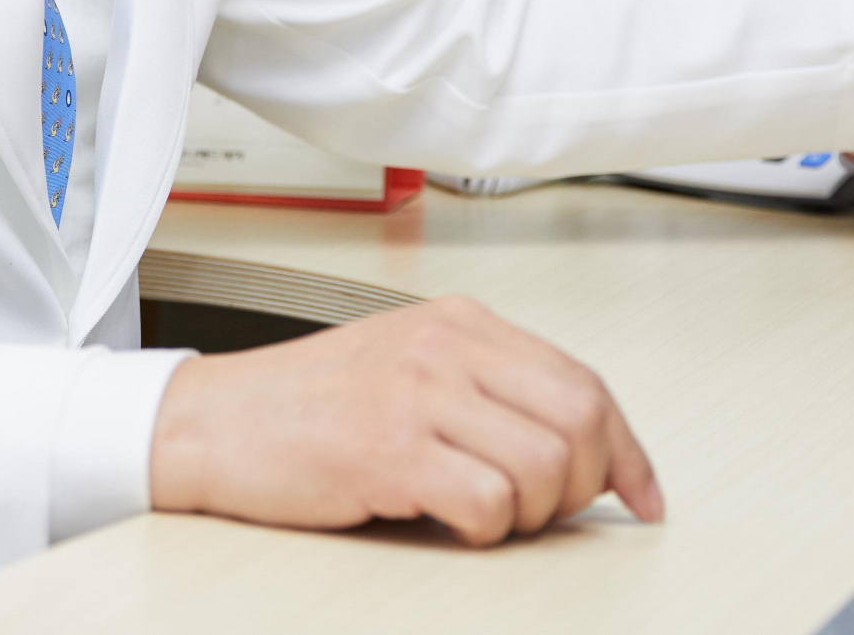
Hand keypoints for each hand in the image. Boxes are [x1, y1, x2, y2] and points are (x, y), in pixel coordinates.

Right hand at [148, 295, 663, 544]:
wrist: (211, 423)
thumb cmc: (306, 405)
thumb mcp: (408, 365)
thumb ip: (485, 387)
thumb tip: (576, 443)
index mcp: (460, 322)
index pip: (583, 382)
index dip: (627, 448)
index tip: (642, 493)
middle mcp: (447, 347)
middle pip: (580, 419)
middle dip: (585, 484)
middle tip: (550, 513)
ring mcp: (418, 395)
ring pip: (544, 466)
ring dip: (533, 514)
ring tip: (490, 517)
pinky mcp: (389, 450)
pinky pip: (487, 503)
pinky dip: (486, 531)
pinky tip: (452, 523)